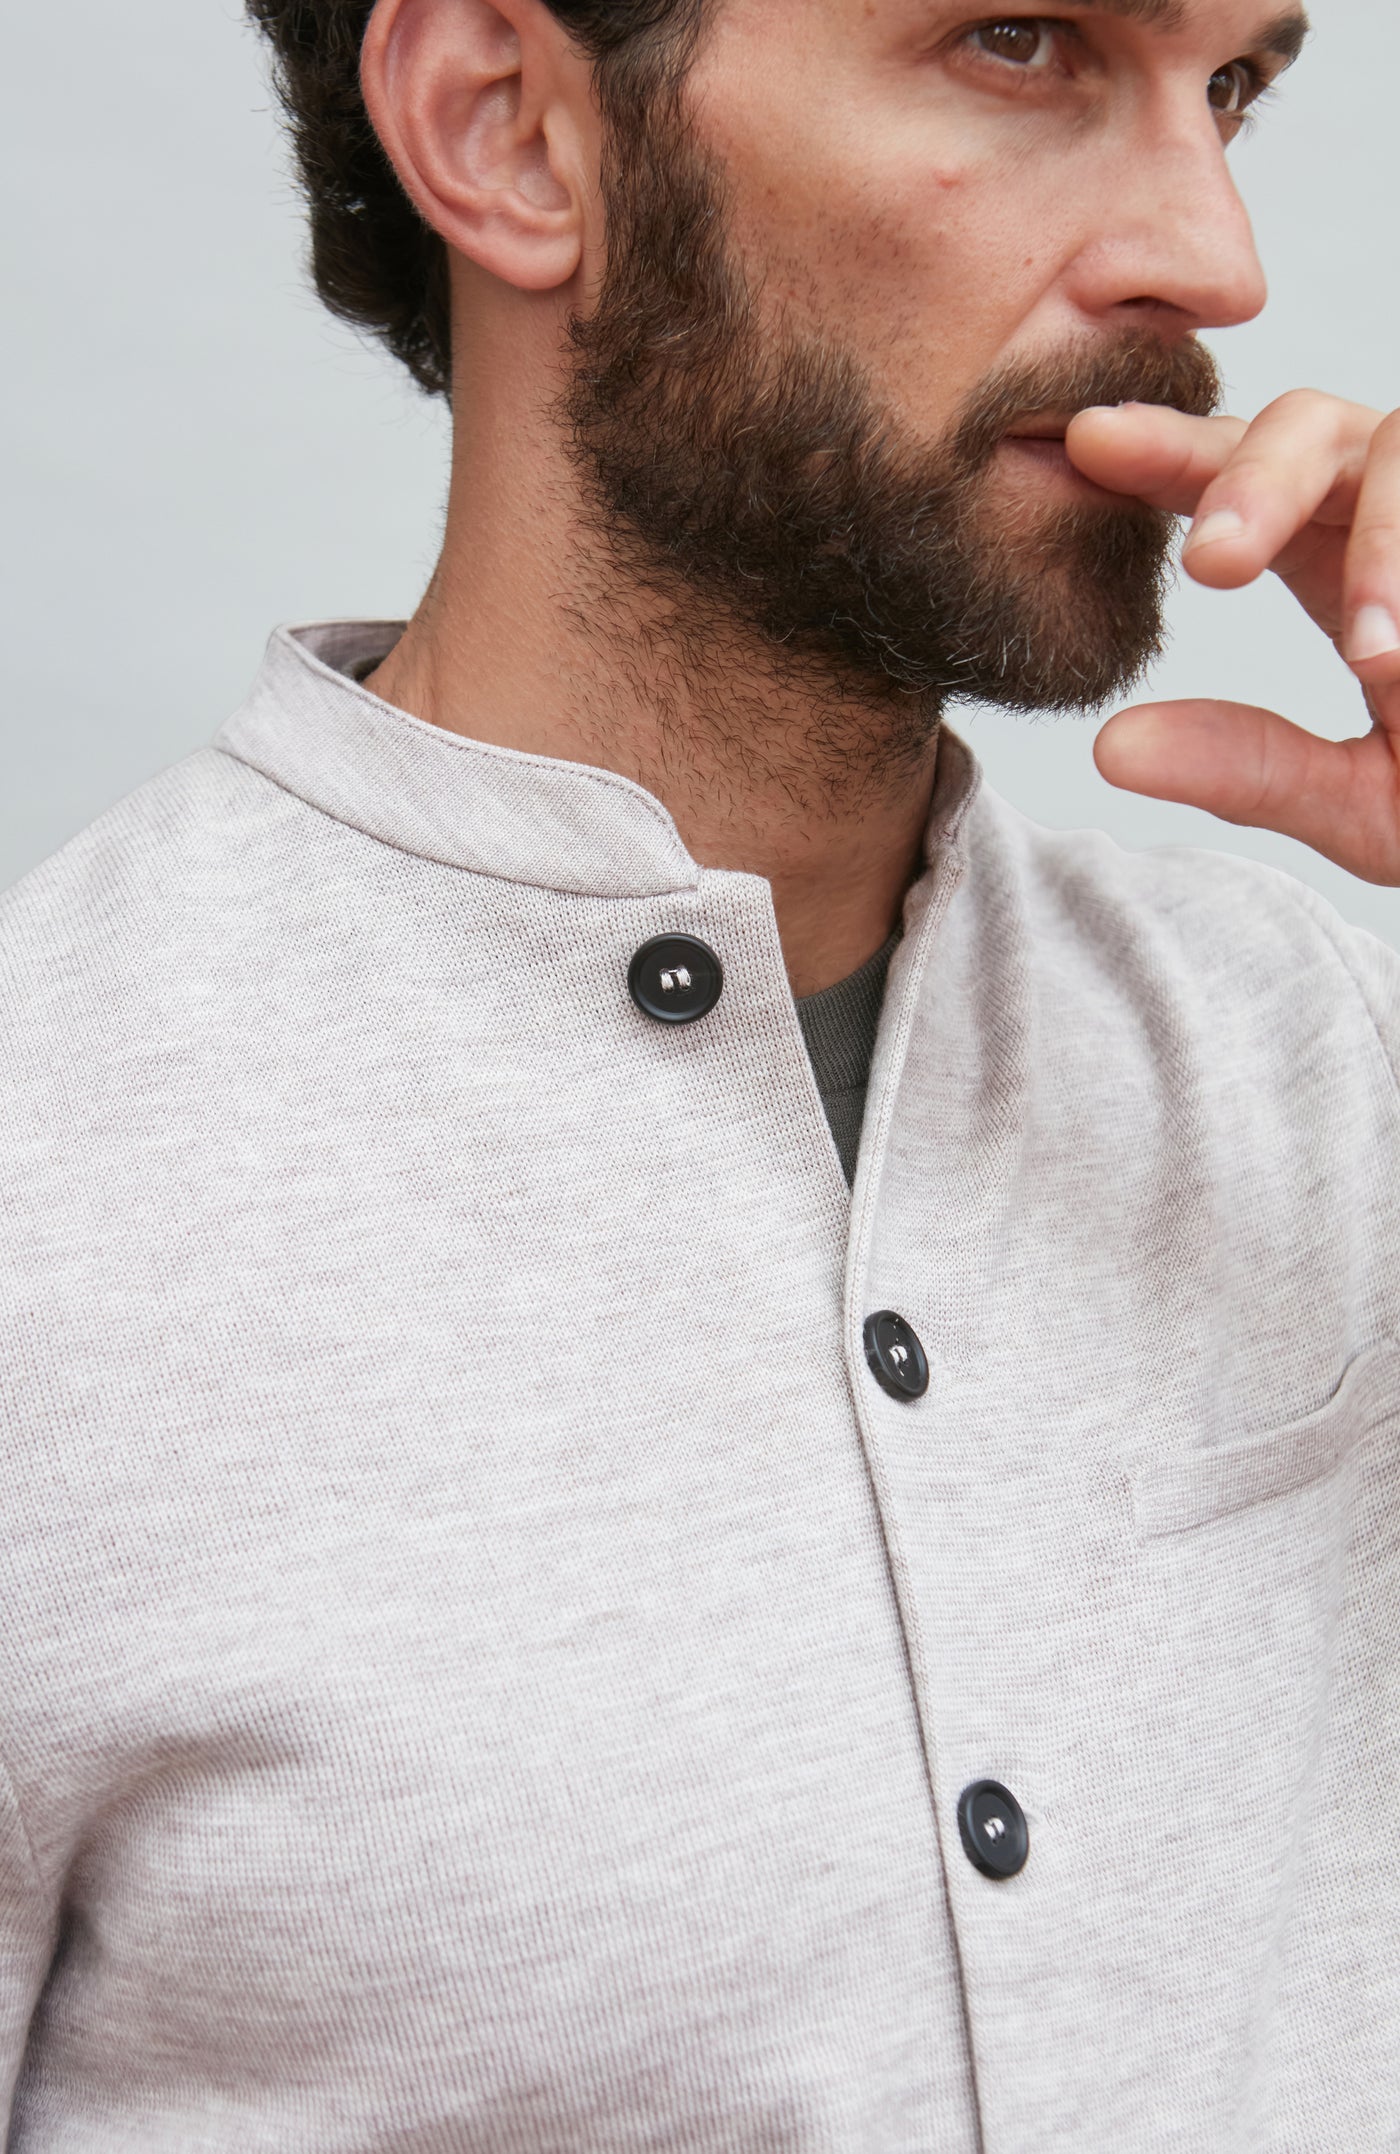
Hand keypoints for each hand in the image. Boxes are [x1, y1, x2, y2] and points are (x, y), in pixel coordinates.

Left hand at [1065, 392, 1399, 884]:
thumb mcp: (1367, 809)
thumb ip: (1251, 771)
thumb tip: (1106, 749)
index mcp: (1336, 560)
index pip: (1233, 483)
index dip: (1166, 454)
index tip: (1087, 445)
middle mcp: (1399, 510)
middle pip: (1310, 428)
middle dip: (1255, 479)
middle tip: (1211, 566)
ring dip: (1388, 540)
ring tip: (1376, 651)